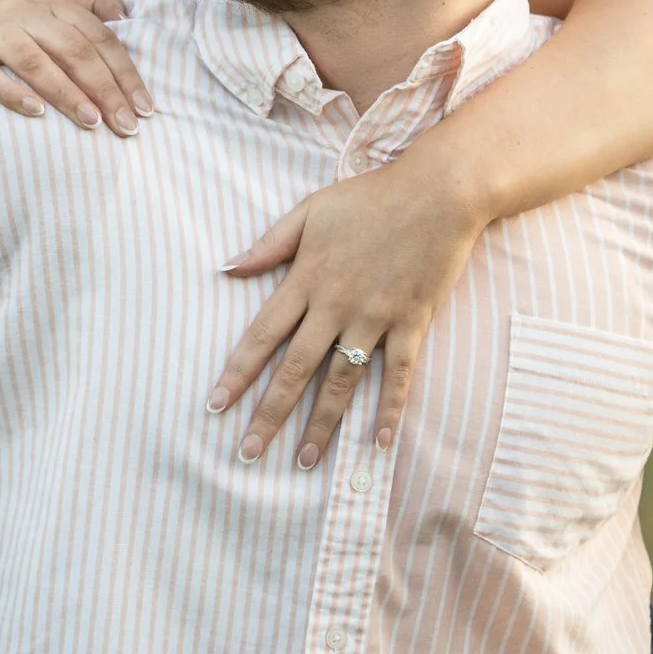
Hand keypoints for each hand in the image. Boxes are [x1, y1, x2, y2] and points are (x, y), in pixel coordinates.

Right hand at [0, 0, 153, 136]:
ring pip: (35, 60)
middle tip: (126, 125)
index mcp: (46, 1)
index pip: (97, 35)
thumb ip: (80, 10)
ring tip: (92, 122)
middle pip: (73, 48)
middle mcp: (17, 8)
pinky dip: (13, 93)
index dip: (124, 71)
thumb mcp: (37, 15)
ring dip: (67, 93)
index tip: (145, 107)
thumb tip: (124, 12)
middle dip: (104, 88)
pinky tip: (36, 113)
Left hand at [205, 150, 489, 467]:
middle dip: (269, 414)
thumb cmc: (369, 198)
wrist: (437, 192)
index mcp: (306, 279)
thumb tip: (227, 268)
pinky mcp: (412, 323)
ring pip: (342, 381)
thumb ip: (269, 244)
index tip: (215, 406)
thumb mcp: (309, 210)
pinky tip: (379, 444)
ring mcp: (375, 318)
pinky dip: (390, 410)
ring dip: (322, 424)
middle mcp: (336, 306)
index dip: (237, 373)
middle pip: (295, 370)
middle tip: (248, 453)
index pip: (262, 336)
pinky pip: (400, 375)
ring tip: (305, 461)